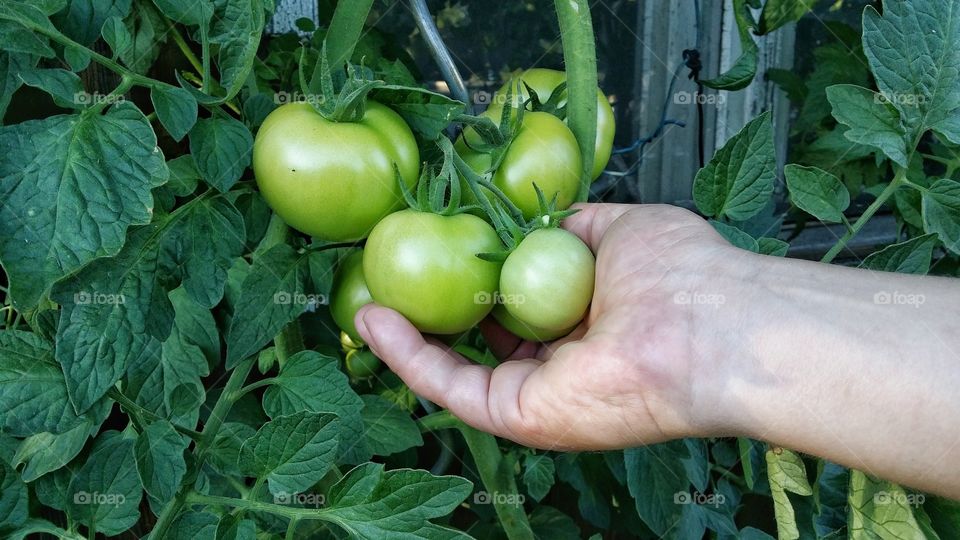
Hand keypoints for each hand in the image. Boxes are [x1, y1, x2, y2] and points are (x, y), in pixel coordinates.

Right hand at [355, 203, 745, 449]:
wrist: (713, 324)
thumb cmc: (684, 274)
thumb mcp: (620, 229)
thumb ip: (574, 226)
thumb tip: (539, 219)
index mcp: (584, 321)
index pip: (516, 308)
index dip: (473, 282)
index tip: (437, 252)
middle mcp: (560, 363)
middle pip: (480, 343)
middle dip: (432, 313)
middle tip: (391, 277)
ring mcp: (540, 393)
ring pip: (456, 369)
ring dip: (406, 338)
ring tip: (363, 297)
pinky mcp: (522, 415)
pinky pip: (451, 387)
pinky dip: (407, 357)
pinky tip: (374, 321)